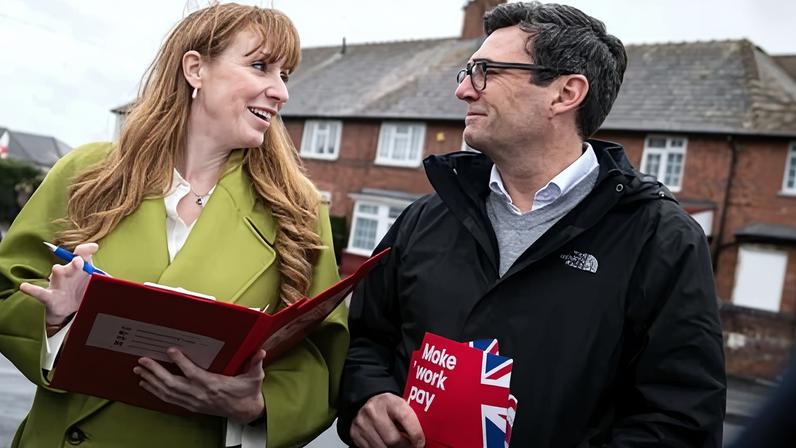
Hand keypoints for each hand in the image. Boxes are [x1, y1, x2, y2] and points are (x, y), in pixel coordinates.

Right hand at [20, 243, 98, 326]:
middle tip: (79, 261)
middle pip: (71, 263)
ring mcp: (58, 283)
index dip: (87, 249)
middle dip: (75, 262)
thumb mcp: (96, 284)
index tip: (93, 248)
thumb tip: (124, 282)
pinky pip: (39, 292)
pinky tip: (25, 286)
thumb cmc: (82, 290)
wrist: (68, 309)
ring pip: (57, 274)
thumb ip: (106, 280)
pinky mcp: (49, 296)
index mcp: (80, 268)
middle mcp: (68, 272)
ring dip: (58, 271)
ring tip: (57, 269)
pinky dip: (32, 289)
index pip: (83, 254)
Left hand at [134, 348, 266, 422]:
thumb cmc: (248, 392)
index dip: (181, 362)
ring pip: (168, 393)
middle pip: (173, 384)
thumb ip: (255, 364)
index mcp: (214, 385)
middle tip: (142, 361)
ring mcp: (194, 402)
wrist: (246, 412)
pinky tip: (147, 385)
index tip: (170, 350)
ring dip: (152, 382)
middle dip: (156, 372)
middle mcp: (200, 395)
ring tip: (139, 371)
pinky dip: (156, 392)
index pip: (194, 374)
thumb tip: (261, 352)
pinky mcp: (191, 406)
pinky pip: (169, 400)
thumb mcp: (255, 377)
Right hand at [351, 392, 424, 447]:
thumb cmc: (388, 407)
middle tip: (411, 446)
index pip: (406, 418)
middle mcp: (374, 411)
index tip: (420, 442)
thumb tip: (422, 438)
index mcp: (389, 401)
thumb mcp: (401, 406)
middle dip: (405, 447)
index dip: (416, 434)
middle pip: (393, 440)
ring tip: (399, 445)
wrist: (366, 402)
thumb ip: (411, 419)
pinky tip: (386, 444)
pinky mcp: (355, 434)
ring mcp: (363, 424)